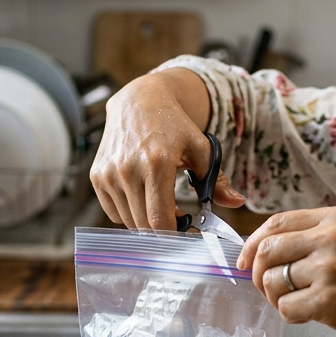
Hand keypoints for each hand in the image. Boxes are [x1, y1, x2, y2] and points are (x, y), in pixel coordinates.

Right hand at [91, 70, 245, 229]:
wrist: (139, 101)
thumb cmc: (174, 125)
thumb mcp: (201, 149)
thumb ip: (217, 180)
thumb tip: (238, 202)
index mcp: (156, 163)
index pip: (160, 220)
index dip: (175, 235)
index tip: (188, 233)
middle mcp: (127, 170)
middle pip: (144, 225)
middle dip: (164, 229)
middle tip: (179, 218)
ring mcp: (109, 174)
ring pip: (128, 221)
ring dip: (147, 221)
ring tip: (161, 203)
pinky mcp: (97, 176)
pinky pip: (114, 212)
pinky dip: (129, 213)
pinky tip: (142, 197)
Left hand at [236, 207, 335, 336]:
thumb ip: (315, 238)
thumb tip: (262, 249)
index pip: (276, 223)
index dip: (252, 243)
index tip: (246, 262)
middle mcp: (331, 238)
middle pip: (267, 250)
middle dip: (257, 274)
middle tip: (269, 290)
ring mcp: (329, 268)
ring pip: (272, 281)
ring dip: (275, 298)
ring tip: (298, 303)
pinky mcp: (328, 300)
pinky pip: (285, 308)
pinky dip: (291, 316)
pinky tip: (311, 316)